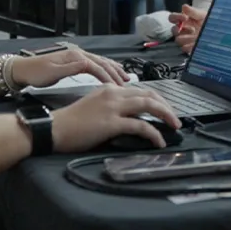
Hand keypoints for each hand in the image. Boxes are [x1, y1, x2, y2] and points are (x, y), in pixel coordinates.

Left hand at [10, 46, 129, 88]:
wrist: (22, 69)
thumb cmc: (36, 73)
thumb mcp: (52, 72)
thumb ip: (71, 68)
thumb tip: (88, 64)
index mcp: (74, 56)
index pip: (97, 66)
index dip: (109, 76)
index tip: (119, 87)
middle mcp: (78, 54)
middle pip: (102, 61)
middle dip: (116, 72)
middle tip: (127, 83)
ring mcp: (76, 56)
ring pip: (100, 61)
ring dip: (113, 69)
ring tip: (125, 77)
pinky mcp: (74, 61)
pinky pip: (95, 64)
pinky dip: (105, 68)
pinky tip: (109, 73)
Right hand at [52, 85, 180, 151]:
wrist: (55, 128)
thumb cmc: (72, 122)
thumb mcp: (95, 106)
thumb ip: (113, 106)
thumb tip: (130, 116)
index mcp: (110, 88)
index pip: (141, 90)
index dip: (157, 100)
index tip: (165, 109)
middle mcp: (114, 93)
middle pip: (149, 95)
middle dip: (166, 106)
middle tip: (175, 118)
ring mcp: (113, 107)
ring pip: (149, 105)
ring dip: (165, 115)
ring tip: (175, 126)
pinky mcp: (112, 122)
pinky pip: (140, 126)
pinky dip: (153, 133)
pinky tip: (159, 140)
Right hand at [170, 4, 206, 53]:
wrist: (216, 30)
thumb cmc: (207, 20)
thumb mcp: (202, 15)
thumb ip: (193, 11)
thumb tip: (184, 7)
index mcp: (182, 20)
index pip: (172, 18)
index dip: (176, 17)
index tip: (185, 17)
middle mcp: (181, 29)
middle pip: (173, 30)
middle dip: (181, 30)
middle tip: (192, 29)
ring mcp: (184, 39)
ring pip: (178, 40)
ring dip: (187, 38)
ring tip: (196, 37)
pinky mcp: (188, 47)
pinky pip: (184, 48)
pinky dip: (190, 46)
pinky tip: (197, 43)